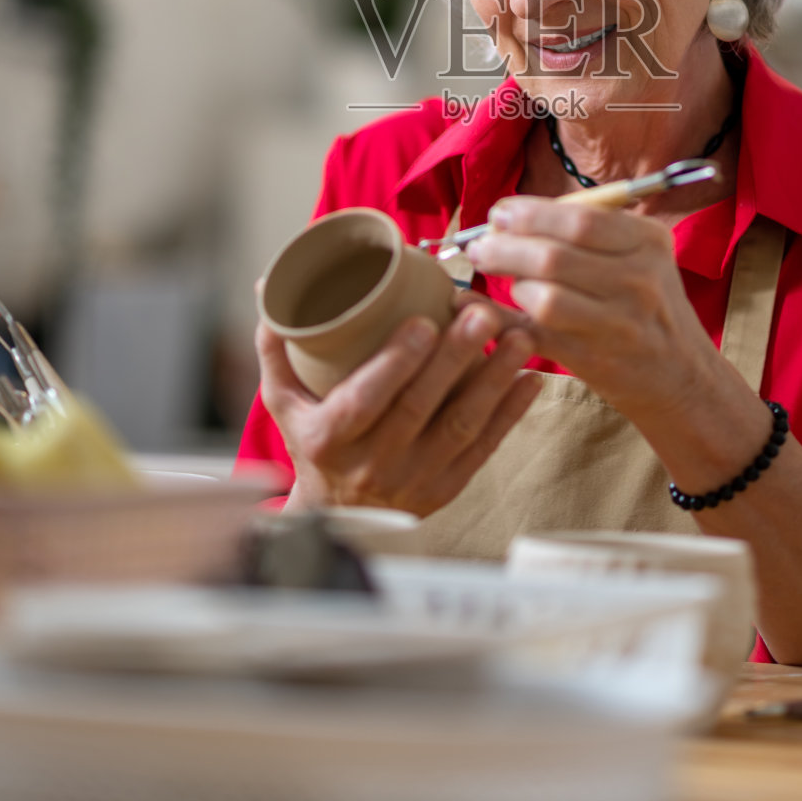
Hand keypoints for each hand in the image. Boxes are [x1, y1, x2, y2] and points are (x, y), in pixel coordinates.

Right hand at [256, 298, 539, 514]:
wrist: (337, 516)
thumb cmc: (312, 443)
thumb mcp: (283, 400)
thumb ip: (278, 345)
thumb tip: (272, 285)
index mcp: (330, 437)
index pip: (364, 400)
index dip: (396, 363)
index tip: (424, 321)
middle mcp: (373, 463)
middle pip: (420, 408)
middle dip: (456, 359)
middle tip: (484, 315)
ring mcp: (414, 479)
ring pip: (461, 427)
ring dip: (494, 380)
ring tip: (519, 339)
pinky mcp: (446, 489)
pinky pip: (483, 449)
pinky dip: (510, 413)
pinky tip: (530, 378)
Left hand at [464, 197, 729, 439]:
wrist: (683, 376)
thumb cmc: (648, 306)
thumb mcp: (640, 257)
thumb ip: (588, 232)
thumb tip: (511, 216)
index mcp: (647, 242)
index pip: (579, 219)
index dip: (530, 214)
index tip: (499, 213)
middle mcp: (638, 280)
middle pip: (554, 256)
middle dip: (505, 248)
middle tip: (480, 246)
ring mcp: (619, 324)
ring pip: (544, 298)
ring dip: (513, 286)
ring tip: (506, 282)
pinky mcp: (595, 360)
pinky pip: (535, 335)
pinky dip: (500, 320)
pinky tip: (479, 310)